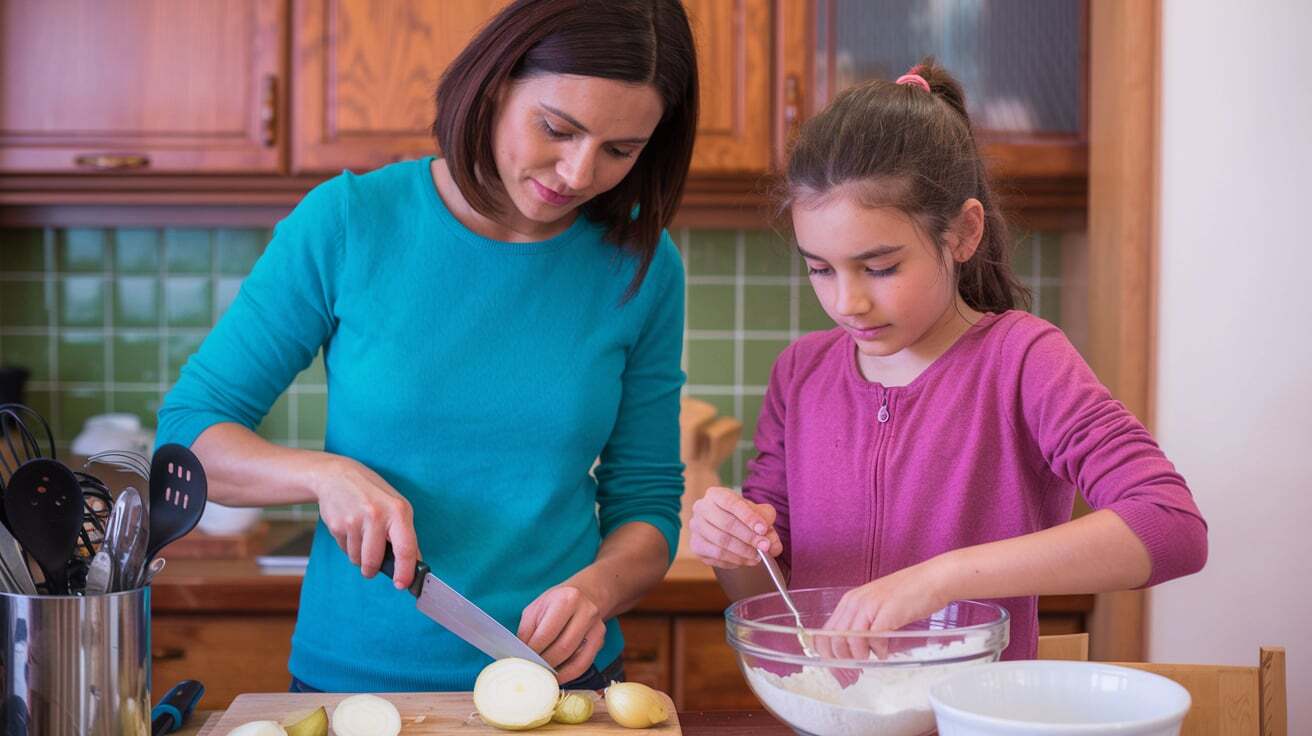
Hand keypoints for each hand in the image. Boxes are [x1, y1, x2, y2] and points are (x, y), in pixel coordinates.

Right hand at [312, 454, 418, 589]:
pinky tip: (350, 528)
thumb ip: (404, 534)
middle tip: (372, 566)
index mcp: (398, 511)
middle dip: (372, 569)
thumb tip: (413, 563)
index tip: (402, 585)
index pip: (405, 548)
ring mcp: (355, 520)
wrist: (337, 476)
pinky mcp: (338, 525)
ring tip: (361, 534)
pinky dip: (348, 546)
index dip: (405, 571)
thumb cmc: (372, 493)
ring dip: (359, 556)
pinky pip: (345, 551)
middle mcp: (377, 515)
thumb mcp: (395, 507)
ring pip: (358, 559)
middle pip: (374, 561)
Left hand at [518, 584, 607, 683]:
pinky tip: (557, 677)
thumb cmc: (555, 603)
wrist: (584, 594)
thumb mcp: (536, 609)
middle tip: (531, 671)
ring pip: (575, 659)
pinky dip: (569, 675)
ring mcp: (596, 627)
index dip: (533, 652)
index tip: (523, 661)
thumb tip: (520, 657)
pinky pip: (584, 664)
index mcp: (567, 599)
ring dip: (556, 672)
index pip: (547, 633)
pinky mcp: (600, 640)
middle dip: (545, 663)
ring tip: (542, 676)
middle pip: (563, 648)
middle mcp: (586, 612)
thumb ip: (527, 631)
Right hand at [688, 486, 782, 568]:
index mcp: (716, 494)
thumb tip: (772, 544)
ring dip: (743, 552)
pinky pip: (715, 556)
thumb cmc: (743, 517)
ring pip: (720, 542)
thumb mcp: (758, 513)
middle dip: (748, 537)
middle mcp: (701, 508)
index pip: (731, 503)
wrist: (727, 527)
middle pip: (725, 524)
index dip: (749, 517)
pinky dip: (733, 561)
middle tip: (764, 547)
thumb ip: (768, 524)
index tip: (763, 529)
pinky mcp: (696, 545)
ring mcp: (696, 527)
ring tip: (758, 557)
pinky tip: (745, 560)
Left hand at [816, 559, 951, 660]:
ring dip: (859, 656)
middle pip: (833, 640)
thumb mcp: (877, 605)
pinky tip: (885, 651)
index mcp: (849, 600)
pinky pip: (872, 639)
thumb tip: (855, 650)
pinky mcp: (887, 613)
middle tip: (858, 666)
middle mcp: (855, 602)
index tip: (841, 664)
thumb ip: (863, 623)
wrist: (933, 579)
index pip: (824, 633)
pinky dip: (878, 650)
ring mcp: (870, 606)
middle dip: (843, 659)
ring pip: (848, 641)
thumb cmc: (909, 594)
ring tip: (873, 656)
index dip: (828, 653)